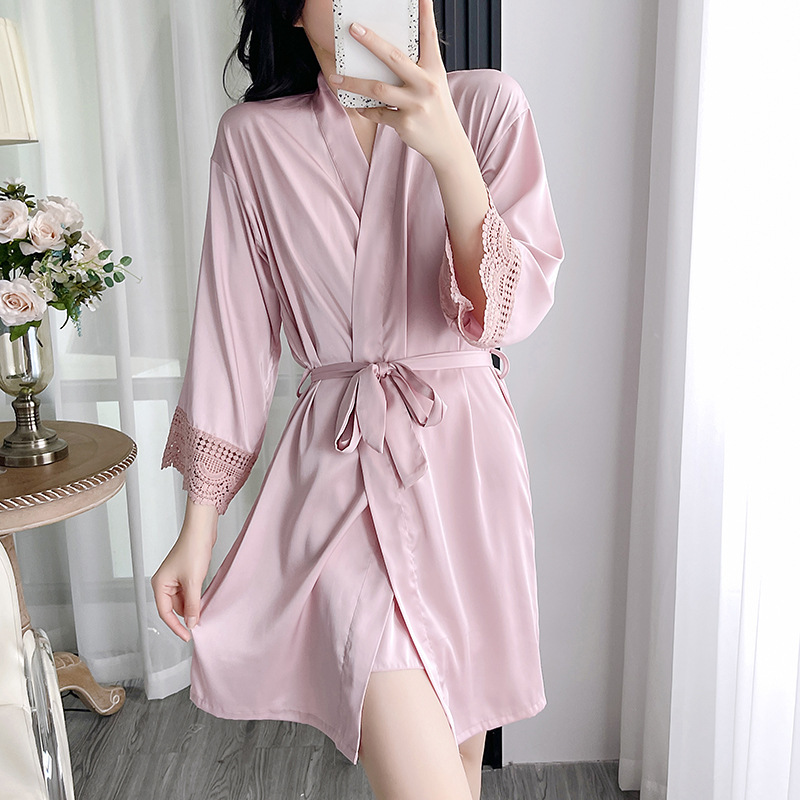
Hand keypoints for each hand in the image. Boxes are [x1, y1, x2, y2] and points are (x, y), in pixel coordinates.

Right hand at [151, 521, 214, 641]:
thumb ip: (192, 605)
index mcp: (160, 584)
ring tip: (204, 610)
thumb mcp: (194, 582)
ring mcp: (174, 578)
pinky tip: (204, 599)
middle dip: (186, 615)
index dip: (176, 627)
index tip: (187, 636)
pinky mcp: (184, 574)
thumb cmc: (193, 549)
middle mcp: (164, 582)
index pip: (165, 613)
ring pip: (182, 601)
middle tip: (199, 623)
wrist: (201, 530)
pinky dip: (195, 598)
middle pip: (173, 608)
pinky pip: (188, 592)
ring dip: (192, 606)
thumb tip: (190, 622)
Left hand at [330, 0, 468, 166]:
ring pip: (377, 88)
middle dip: (371, 41)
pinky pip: (379, 112)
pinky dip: (367, 109)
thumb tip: (387, 55)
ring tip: (335, 77)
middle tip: (353, 28)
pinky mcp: (406, 123)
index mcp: (434, 70)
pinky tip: (359, 106)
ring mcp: (416, 104)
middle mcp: (426, 84)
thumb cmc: (437, 110)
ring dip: (353, 82)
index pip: (429, 37)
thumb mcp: (433, 85)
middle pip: (394, 58)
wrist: (448, 144)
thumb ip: (416, 70)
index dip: (426, 15)